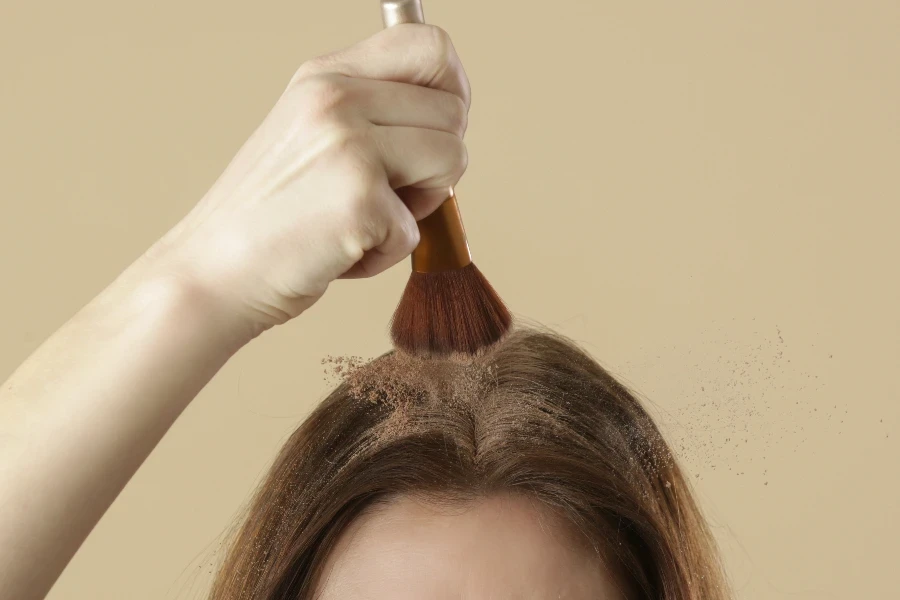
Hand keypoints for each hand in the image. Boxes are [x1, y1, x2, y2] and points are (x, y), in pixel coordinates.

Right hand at [148, 24, 469, 336]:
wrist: (214, 273)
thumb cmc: (271, 216)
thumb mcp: (311, 133)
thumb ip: (372, 111)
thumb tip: (453, 112)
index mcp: (325, 75)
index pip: (430, 45)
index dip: (453, 89)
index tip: (438, 128)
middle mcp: (336, 98)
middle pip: (455, 111)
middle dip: (438, 162)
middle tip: (387, 192)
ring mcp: (349, 146)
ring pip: (453, 160)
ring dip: (420, 206)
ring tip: (362, 218)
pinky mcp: (360, 200)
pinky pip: (417, 230)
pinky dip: (384, 254)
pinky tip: (338, 251)